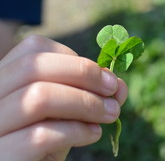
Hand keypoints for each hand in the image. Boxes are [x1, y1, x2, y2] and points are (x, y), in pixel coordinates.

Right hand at [0, 35, 127, 160]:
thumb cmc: (47, 142)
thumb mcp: (68, 112)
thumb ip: (91, 94)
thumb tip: (119, 84)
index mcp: (3, 79)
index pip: (34, 49)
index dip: (75, 59)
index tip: (106, 77)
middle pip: (34, 66)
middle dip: (84, 74)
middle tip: (113, 90)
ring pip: (37, 98)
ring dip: (85, 103)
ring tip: (111, 114)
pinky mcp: (2, 156)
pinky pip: (40, 135)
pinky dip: (76, 131)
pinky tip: (93, 134)